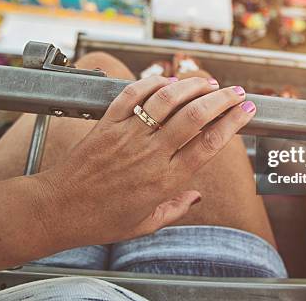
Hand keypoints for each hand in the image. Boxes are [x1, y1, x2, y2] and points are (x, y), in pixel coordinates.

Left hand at [37, 75, 254, 246]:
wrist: (58, 209)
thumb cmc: (102, 220)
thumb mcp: (146, 223)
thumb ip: (176, 208)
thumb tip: (197, 196)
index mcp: (165, 180)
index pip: (209, 144)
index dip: (233, 123)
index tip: (247, 111)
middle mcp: (150, 154)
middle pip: (195, 116)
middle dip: (222, 99)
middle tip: (236, 91)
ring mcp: (128, 136)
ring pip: (166, 100)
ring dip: (191, 86)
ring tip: (208, 82)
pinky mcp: (107, 123)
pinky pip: (132, 94)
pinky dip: (152, 83)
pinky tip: (167, 81)